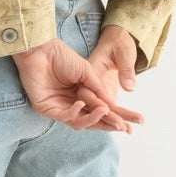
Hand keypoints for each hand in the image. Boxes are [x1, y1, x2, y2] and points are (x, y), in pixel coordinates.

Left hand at [13, 27, 145, 132]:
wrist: (42, 49)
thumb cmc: (62, 57)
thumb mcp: (87, 72)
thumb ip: (98, 90)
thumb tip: (112, 106)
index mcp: (83, 96)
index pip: (102, 110)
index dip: (117, 116)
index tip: (134, 121)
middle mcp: (72, 104)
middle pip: (93, 120)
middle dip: (109, 124)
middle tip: (124, 127)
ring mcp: (60, 107)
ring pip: (80, 122)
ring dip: (93, 119)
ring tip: (104, 111)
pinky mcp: (46, 108)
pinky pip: (64, 116)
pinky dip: (74, 112)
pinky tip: (80, 104)